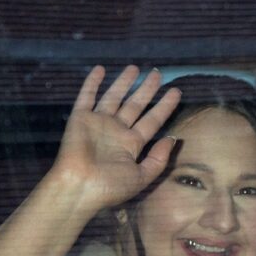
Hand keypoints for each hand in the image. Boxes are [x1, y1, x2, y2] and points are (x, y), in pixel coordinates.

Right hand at [51, 65, 180, 212]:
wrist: (79, 187)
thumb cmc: (109, 187)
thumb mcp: (142, 177)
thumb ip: (159, 159)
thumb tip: (172, 139)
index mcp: (131, 145)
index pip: (152, 121)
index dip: (164, 106)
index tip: (176, 91)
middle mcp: (116, 131)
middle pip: (135, 105)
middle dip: (146, 90)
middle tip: (157, 74)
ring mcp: (98, 123)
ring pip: (114, 97)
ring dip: (123, 82)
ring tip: (134, 68)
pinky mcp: (80, 119)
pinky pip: (86, 97)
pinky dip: (91, 83)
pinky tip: (99, 69)